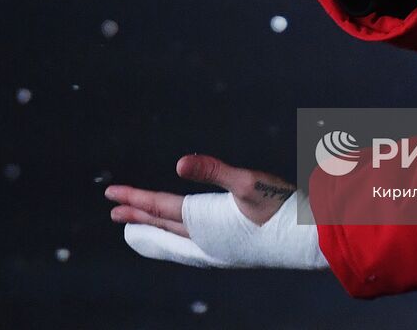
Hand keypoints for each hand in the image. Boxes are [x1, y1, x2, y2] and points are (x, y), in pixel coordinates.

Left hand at [106, 154, 326, 270]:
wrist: (306, 240)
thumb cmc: (280, 207)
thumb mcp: (247, 181)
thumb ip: (212, 170)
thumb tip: (178, 162)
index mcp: (203, 222)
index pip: (159, 206)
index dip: (135, 198)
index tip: (110, 194)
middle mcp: (204, 241)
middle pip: (161, 224)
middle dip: (137, 215)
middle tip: (114, 210)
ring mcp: (215, 251)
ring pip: (173, 240)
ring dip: (153, 231)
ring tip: (136, 229)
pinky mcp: (228, 254)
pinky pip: (188, 249)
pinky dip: (174, 243)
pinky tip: (178, 241)